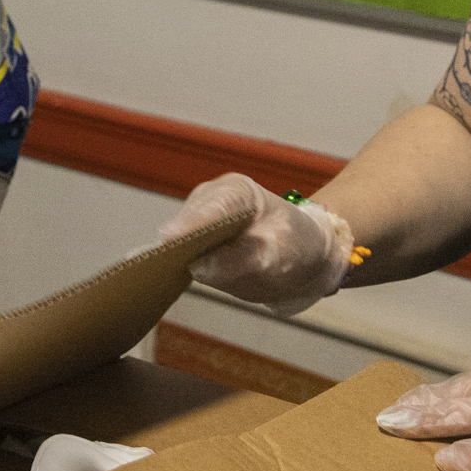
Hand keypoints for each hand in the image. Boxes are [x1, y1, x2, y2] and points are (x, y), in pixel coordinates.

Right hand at [166, 172, 350, 316]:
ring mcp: (199, 227)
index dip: (192, 223)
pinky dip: (178, 270)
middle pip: (187, 223)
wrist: (305, 259)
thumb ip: (244, 258)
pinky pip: (180, 260)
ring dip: (175, 259)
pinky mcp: (195, 251)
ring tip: (166, 274)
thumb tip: (198, 267)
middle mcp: (210, 203)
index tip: (172, 239)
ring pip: (178, 243)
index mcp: (237, 191)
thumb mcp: (282, 252)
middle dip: (178, 243)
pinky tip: (173, 279)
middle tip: (165, 264)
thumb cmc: (297, 244)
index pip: (212, 207)